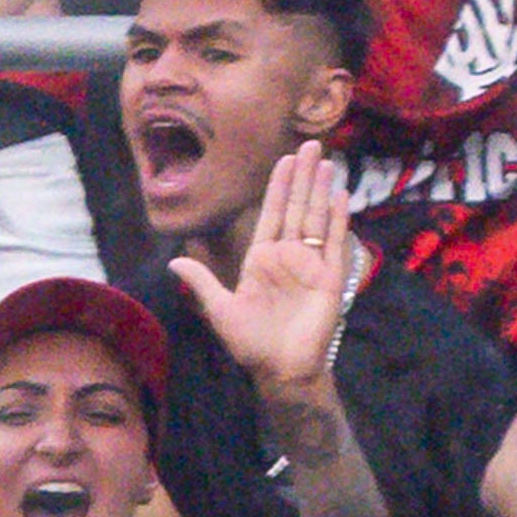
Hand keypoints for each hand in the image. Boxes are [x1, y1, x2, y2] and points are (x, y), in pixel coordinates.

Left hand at [166, 141, 355, 415]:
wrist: (281, 370)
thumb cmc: (251, 344)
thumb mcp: (220, 310)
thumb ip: (202, 281)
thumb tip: (176, 260)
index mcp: (262, 259)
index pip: (273, 213)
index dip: (279, 186)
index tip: (286, 160)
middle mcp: (289, 257)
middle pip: (298, 208)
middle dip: (304, 177)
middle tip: (314, 146)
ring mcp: (311, 267)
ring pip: (317, 219)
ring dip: (322, 190)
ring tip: (328, 162)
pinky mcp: (330, 280)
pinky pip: (335, 244)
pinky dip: (338, 220)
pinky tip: (340, 197)